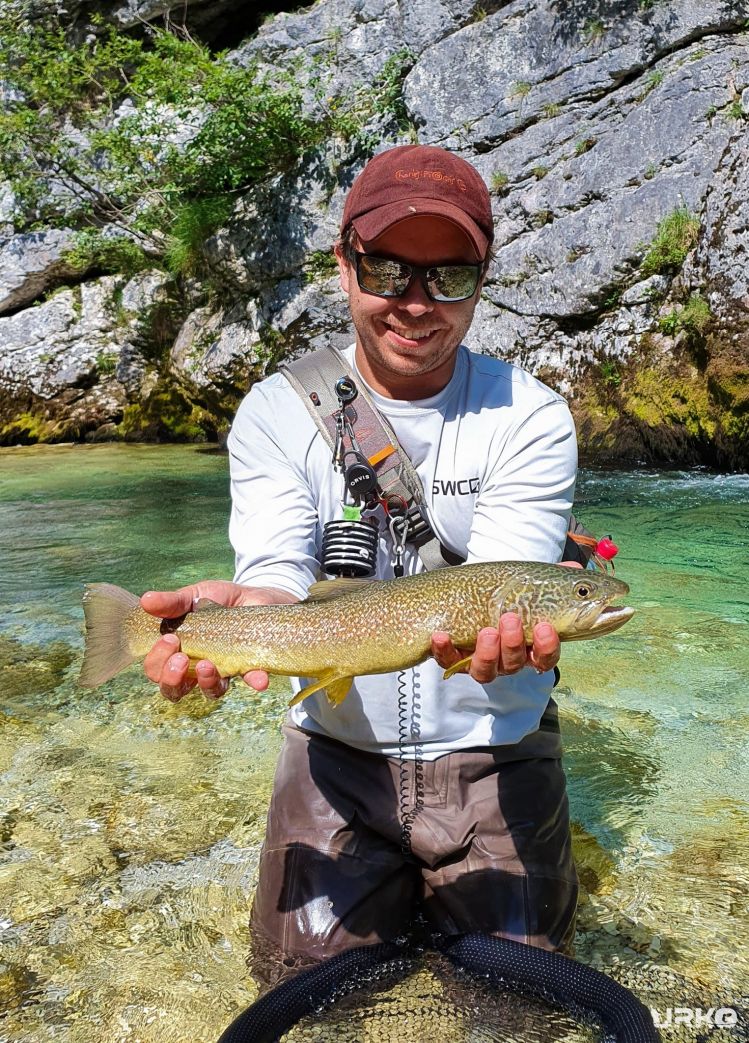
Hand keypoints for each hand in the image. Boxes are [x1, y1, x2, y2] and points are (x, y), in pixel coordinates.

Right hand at [141, 581, 296, 701]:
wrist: (252, 595)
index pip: (156, 670)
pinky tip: (259, 678)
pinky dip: (254, 680)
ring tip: (207, 666)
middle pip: (175, 690)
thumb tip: (146, 600)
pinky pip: (251, 679)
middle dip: (172, 678)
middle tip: (181, 658)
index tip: (168, 639)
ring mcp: (224, 670)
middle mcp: (196, 668)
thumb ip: (171, 602)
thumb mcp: (191, 596)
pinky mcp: (250, 666)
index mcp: (177, 652)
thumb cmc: (215, 600)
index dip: (157, 662)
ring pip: (211, 692)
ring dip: (206, 682)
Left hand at [431, 559, 582, 682]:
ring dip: (487, 653)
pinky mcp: (454, 658)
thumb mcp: (527, 585)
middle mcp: (506, 659)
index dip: (547, 647)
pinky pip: (449, 661)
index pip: (545, 657)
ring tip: (486, 631)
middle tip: (510, 619)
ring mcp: (480, 661)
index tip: (545, 628)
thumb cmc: (506, 596)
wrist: (469, 597)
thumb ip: (552, 577)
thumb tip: (575, 565)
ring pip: (486, 671)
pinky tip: (441, 635)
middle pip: (514, 664)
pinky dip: (444, 650)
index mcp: (529, 646)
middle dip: (513, 644)